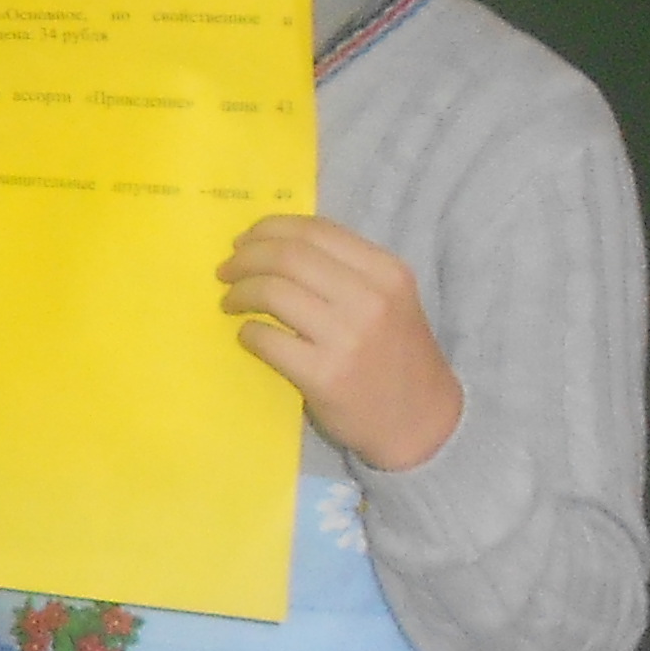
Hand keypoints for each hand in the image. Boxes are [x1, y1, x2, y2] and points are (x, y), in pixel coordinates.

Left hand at [220, 215, 461, 469]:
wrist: (423, 421)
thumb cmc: (395, 355)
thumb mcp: (389, 300)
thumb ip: (345, 270)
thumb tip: (272, 244)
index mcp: (387, 271)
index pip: (315, 231)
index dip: (269, 229)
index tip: (245, 241)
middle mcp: (371, 298)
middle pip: (287, 256)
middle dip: (246, 258)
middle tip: (226, 270)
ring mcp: (348, 338)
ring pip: (272, 292)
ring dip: (239, 293)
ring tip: (230, 301)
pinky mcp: (324, 375)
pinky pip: (266, 339)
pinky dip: (248, 332)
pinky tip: (248, 336)